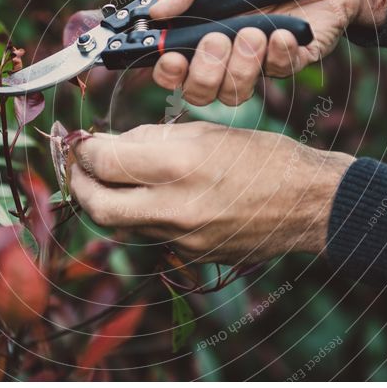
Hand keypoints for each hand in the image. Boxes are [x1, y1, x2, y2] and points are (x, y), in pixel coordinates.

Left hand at [68, 122, 355, 264]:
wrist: (308, 204)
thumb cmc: (264, 157)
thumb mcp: (207, 132)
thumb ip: (153, 140)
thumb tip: (110, 144)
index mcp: (179, 166)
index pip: (104, 161)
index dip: (84, 149)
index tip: (83, 141)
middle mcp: (174, 208)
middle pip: (97, 206)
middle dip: (78, 184)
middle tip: (78, 167)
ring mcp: (182, 239)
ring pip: (120, 224)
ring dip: (107, 200)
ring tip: (113, 178)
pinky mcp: (191, 256)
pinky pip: (150, 234)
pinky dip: (140, 214)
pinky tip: (152, 196)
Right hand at [150, 0, 386, 105]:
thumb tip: (157, 12)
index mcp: (199, 26)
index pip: (171, 67)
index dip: (166, 72)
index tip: (172, 58)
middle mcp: (224, 51)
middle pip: (199, 92)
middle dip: (204, 74)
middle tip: (217, 39)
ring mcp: (256, 61)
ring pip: (235, 93)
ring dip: (240, 67)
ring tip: (254, 32)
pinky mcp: (290, 61)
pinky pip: (276, 73)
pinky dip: (277, 54)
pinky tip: (284, 32)